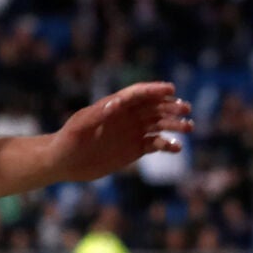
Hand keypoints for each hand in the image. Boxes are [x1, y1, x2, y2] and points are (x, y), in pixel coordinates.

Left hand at [50, 82, 191, 181]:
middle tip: (186, 109)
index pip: (139, 93)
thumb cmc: (68, 140)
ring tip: (189, 127)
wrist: (64, 162)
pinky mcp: (134, 149)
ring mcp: (132, 132)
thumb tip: (117, 102)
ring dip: (174, 124)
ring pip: (159, 124)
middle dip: (171, 107)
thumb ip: (98, 114)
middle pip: (154, 107)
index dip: (155, 90)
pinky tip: (176, 147)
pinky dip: (167, 144)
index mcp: (114, 105)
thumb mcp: (80, 126)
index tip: (171, 90)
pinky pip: (155, 144)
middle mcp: (127, 116)